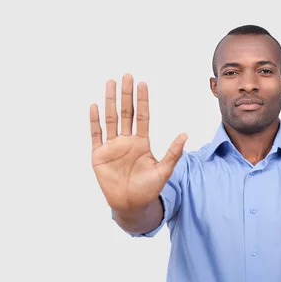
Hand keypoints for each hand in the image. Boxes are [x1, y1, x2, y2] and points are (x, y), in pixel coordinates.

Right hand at [89, 74, 186, 211]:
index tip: (143, 84)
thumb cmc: (149, 189)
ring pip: (110, 119)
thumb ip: (173, 153)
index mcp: (141, 142)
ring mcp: (112, 147)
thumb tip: (186, 135)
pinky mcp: (99, 155)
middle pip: (126, 112)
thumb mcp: (164, 170)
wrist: (132, 205)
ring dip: (110, 101)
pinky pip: (96, 135)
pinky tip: (95, 106)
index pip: (142, 116)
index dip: (142, 100)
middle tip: (126, 76)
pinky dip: (95, 121)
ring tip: (110, 83)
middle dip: (126, 94)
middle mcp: (126, 141)